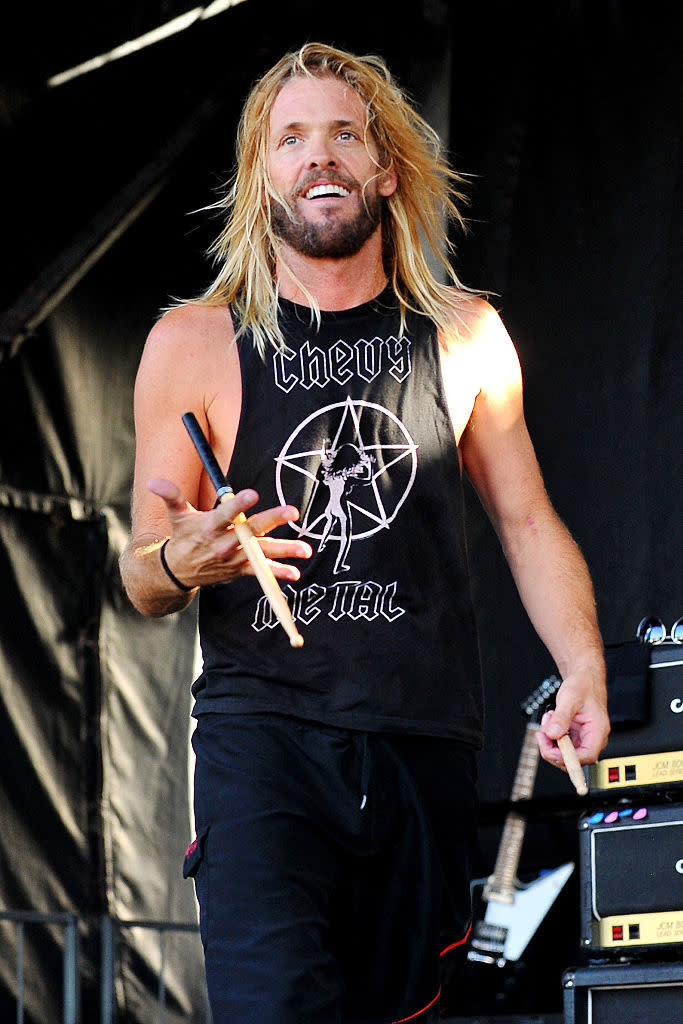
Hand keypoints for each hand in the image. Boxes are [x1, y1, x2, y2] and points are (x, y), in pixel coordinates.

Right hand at [148, 477, 311, 588]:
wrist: (177, 572)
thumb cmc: (182, 537)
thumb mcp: (175, 515)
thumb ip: (170, 496)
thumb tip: (153, 481)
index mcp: (208, 527)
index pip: (224, 514)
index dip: (237, 504)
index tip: (252, 493)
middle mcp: (223, 544)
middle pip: (251, 531)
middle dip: (272, 520)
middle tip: (292, 511)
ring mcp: (234, 559)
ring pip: (261, 553)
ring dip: (284, 551)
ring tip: (305, 549)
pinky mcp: (240, 570)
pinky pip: (260, 572)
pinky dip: (277, 573)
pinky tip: (295, 573)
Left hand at [537, 667, 609, 770]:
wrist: (584, 679)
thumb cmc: (583, 686)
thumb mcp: (570, 698)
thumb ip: (562, 717)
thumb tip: (553, 734)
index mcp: (598, 731)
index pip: (586, 756)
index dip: (568, 758)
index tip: (551, 750)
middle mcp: (592, 738)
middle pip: (573, 759)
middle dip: (553, 749)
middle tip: (542, 734)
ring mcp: (583, 739)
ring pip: (564, 753)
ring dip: (550, 741)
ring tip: (549, 720)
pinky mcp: (575, 737)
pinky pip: (561, 744)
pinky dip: (551, 735)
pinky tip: (551, 720)